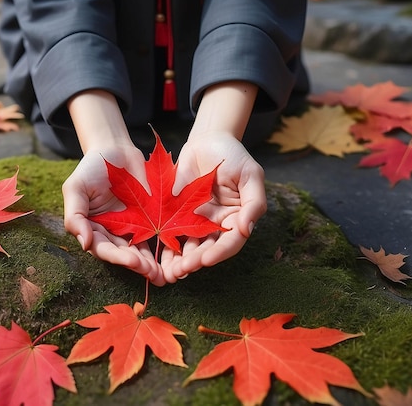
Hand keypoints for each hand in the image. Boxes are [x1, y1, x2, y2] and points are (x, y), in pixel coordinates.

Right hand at [63, 144, 165, 285]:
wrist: (115, 149)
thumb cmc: (90, 168)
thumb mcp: (75, 189)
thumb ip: (75, 216)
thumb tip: (84, 244)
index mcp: (93, 230)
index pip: (104, 249)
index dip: (117, 257)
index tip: (132, 261)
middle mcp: (113, 233)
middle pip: (125, 254)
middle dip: (138, 265)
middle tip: (153, 273)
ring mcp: (133, 227)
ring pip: (142, 250)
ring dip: (152, 263)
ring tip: (164, 273)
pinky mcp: (150, 220)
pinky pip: (158, 236)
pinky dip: (165, 248)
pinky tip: (175, 256)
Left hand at [160, 131, 266, 282]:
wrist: (207, 139)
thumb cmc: (234, 155)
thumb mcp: (251, 175)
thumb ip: (254, 203)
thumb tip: (247, 229)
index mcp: (238, 219)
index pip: (231, 242)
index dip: (218, 253)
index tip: (205, 260)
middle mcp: (218, 225)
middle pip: (208, 248)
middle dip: (195, 261)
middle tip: (181, 271)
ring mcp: (197, 221)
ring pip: (189, 246)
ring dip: (179, 260)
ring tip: (169, 271)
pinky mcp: (178, 215)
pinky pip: (172, 233)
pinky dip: (166, 246)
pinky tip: (158, 256)